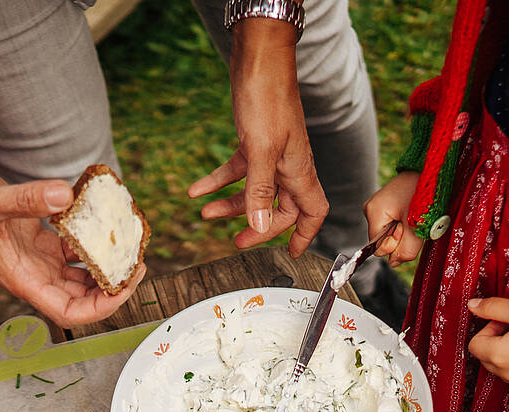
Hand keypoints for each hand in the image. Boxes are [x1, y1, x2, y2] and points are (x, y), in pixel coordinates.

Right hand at [0, 158, 142, 327]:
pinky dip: (94, 244)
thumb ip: (25, 199)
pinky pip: (76, 254)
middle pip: (84, 300)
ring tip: (130, 246)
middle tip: (138, 262)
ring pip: (83, 278)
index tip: (125, 284)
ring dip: (107, 268)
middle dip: (114, 288)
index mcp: (24, 280)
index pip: (71, 313)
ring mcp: (39, 263)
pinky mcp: (43, 246)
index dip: (102, 307)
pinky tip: (106, 225)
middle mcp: (34, 277)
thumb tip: (65, 195)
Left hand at [188, 19, 327, 255]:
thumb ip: (259, 191)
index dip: (306, 235)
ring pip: (254, 190)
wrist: (258, 59)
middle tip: (235, 242)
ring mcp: (271, 153)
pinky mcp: (253, 141)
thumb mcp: (260, 150)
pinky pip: (237, 169)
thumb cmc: (267, 99)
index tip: (293, 255)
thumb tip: (259, 227)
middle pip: (279, 208)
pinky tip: (196, 189)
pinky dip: (217, 180)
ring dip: (230, 205)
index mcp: (298, 171)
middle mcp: (288, 165)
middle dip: (257, 226)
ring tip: (205, 214)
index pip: (312, 213)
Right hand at [364, 174, 424, 266]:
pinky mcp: (385, 205)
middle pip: (382, 242)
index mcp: (374, 212)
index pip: (378, 248)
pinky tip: (412, 213)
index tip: (407, 228)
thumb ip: (406, 250)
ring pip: (389, 234)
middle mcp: (370, 209)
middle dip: (400, 238)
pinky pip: (393, 224)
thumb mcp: (418, 226)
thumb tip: (394, 263)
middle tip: (413, 221)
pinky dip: (404, 224)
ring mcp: (377, 206)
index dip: (395, 245)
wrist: (431, 169)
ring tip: (414, 214)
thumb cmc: (426, 194)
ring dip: (404, 231)